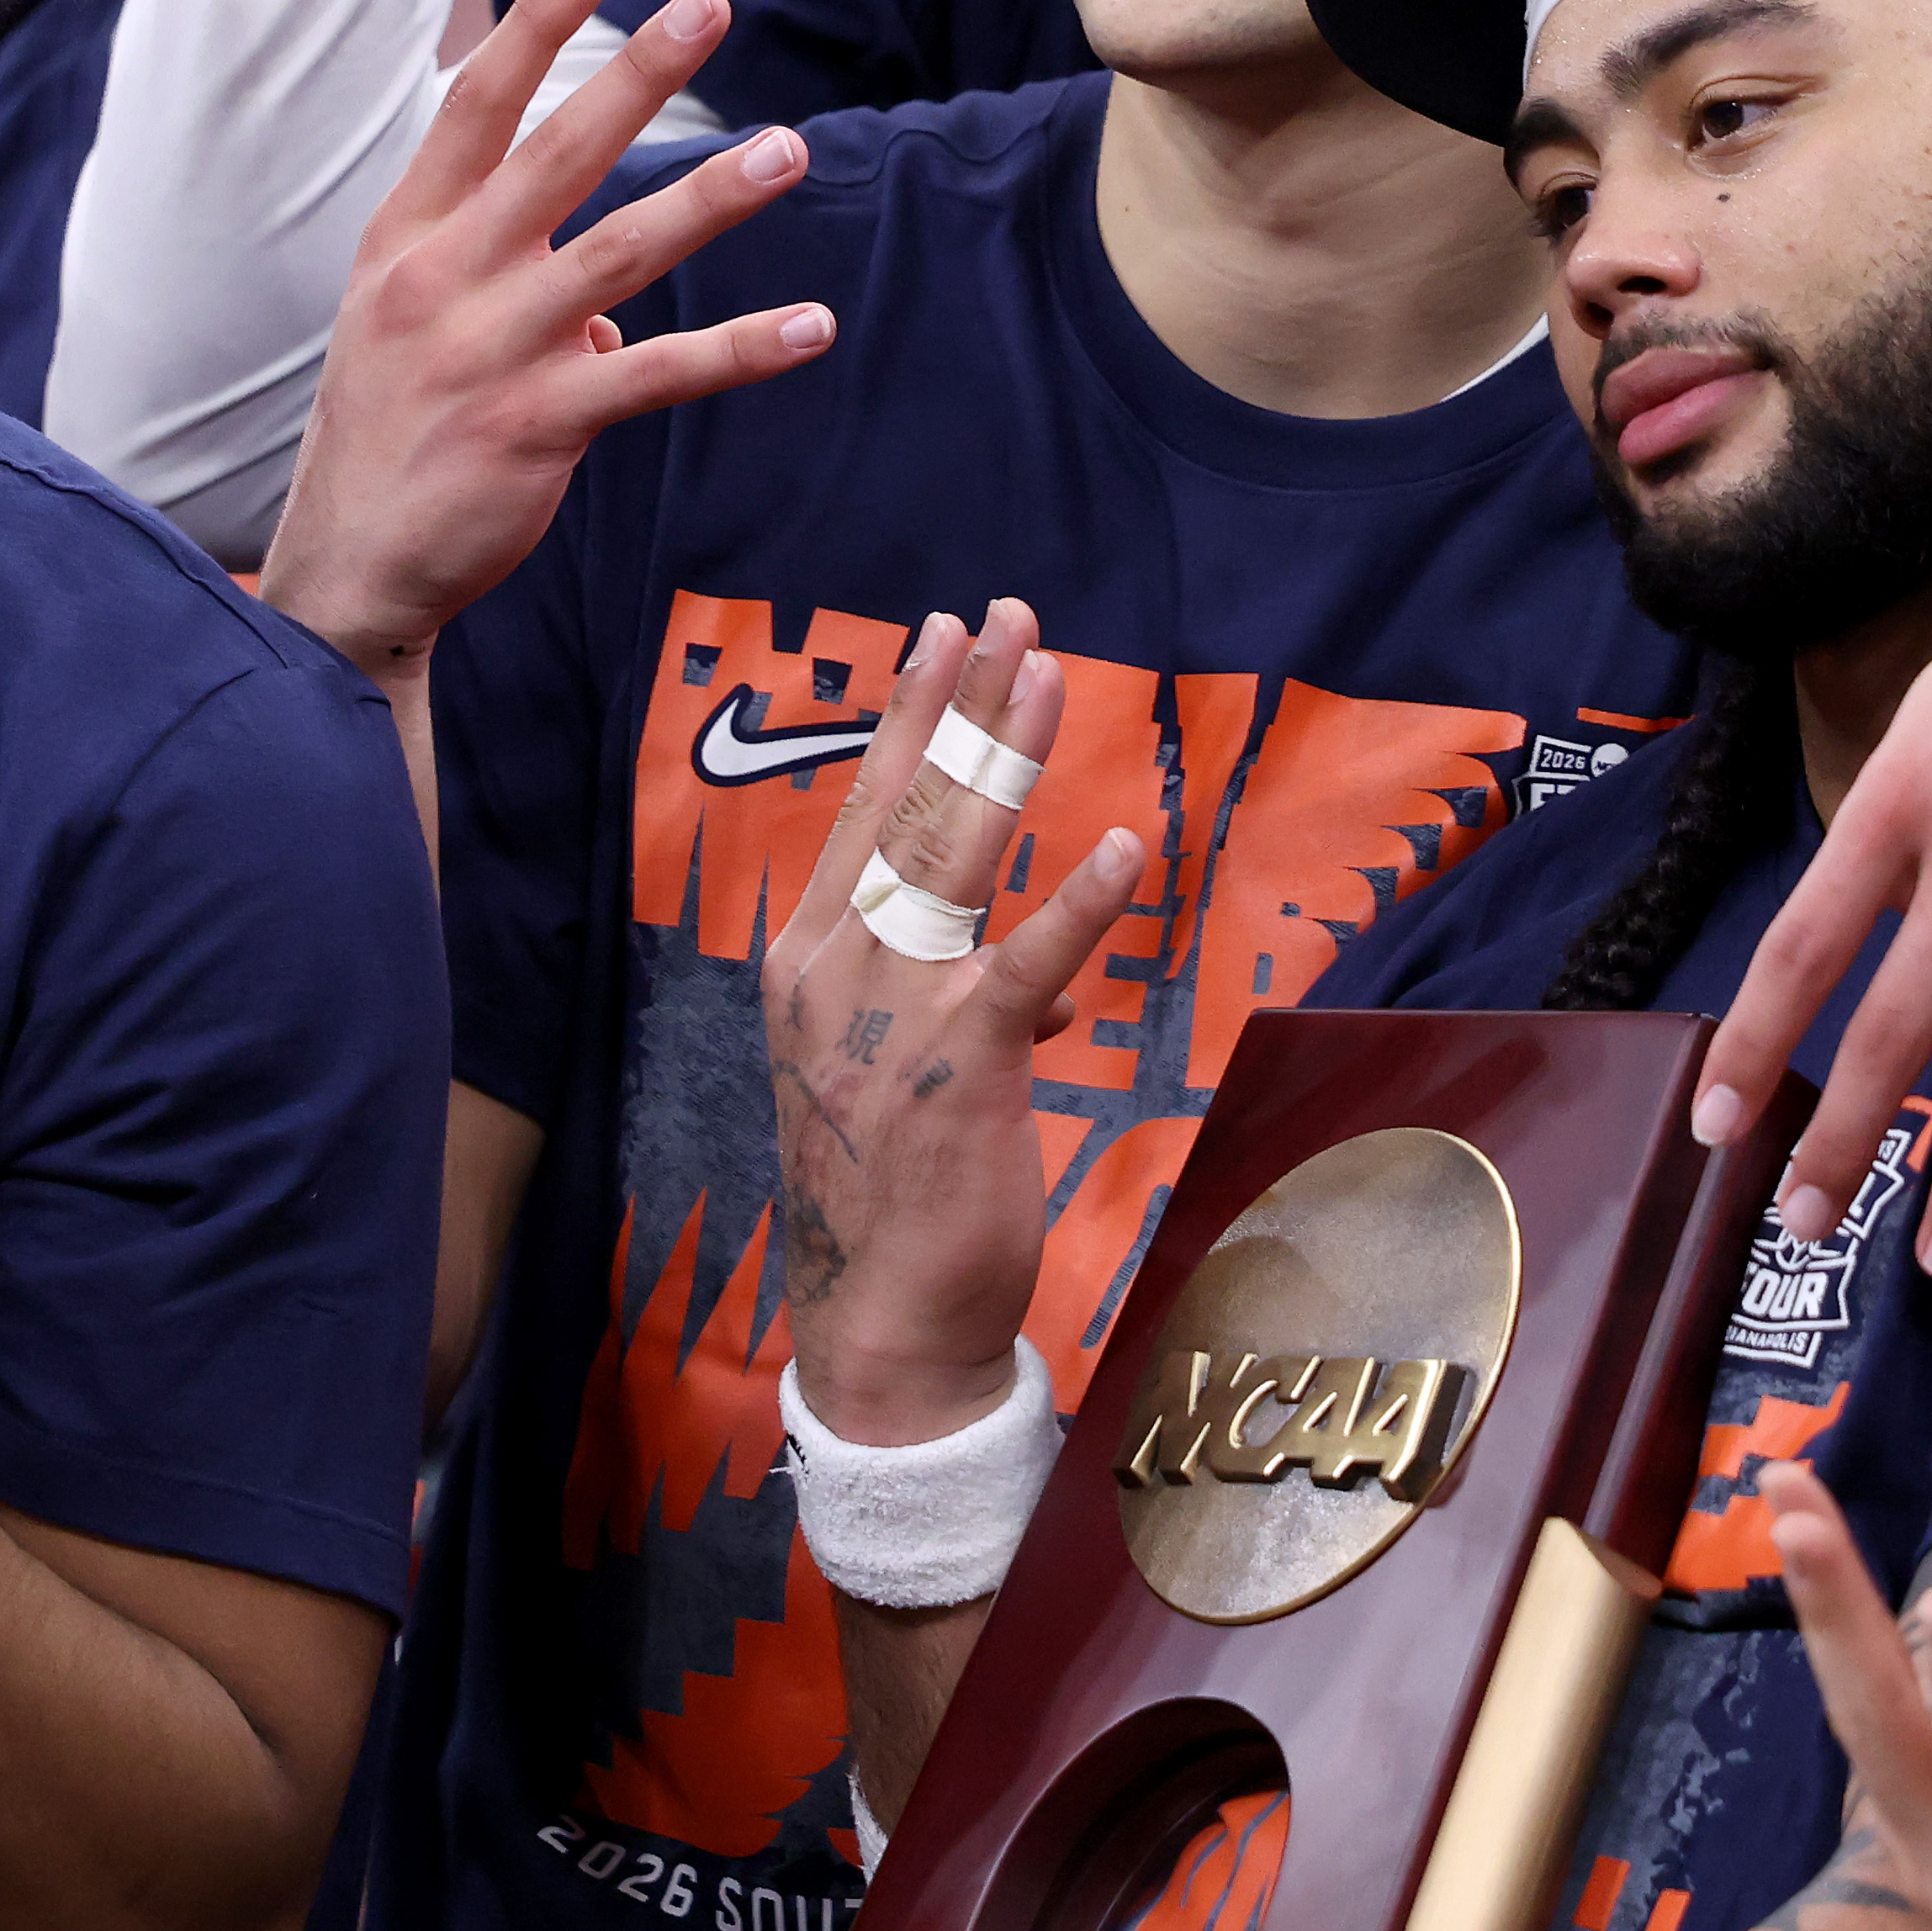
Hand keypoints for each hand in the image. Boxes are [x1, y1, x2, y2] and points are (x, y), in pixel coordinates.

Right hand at [258, 0, 834, 677]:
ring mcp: (491, 351)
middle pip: (556, 154)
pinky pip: (657, 374)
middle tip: (708, 3)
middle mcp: (444, 280)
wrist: (351, 560)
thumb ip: (502, 288)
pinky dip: (739, 349)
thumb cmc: (388, 430)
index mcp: (407, 239)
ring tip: (789, 149)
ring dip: (712, 197)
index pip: (476, 110)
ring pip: (621, 253)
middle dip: (634, 72)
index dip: (535, 30)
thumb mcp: (410, 329)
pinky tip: (810, 326)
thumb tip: (604, 315)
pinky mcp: (538, 425)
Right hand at [765, 603, 1145, 1440]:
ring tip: (1046, 671)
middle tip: (1003, 611)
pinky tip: (1120, 844)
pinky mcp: (964, 1063)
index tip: (938, 636)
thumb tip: (1031, 967)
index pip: (862, 807)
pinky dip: (1076, 902)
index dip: (904, 714)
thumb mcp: (892, 1066)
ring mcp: (896, 1011)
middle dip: (958, 697)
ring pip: (956, 849)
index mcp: (810, 958)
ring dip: (1007, 751)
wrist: (880, 1319)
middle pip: (908, 801)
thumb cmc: (890, 1188)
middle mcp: (838, 967)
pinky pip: (1027, 961)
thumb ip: (944, 988)